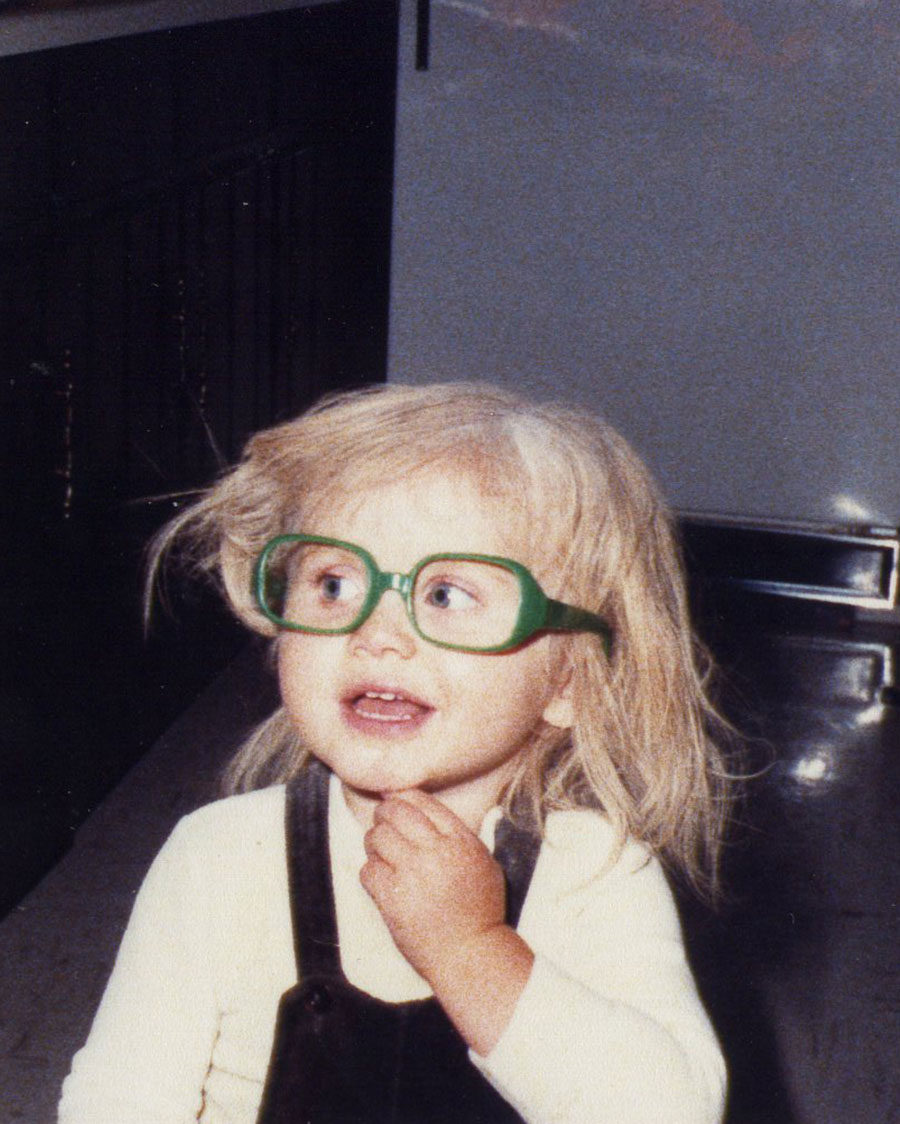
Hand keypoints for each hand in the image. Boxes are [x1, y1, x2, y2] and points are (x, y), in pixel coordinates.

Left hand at [360, 789, 506, 985]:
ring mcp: (412, 875)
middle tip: (382, 822)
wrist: (469, 954)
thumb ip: (459, 833)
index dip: (401, 797)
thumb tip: (427, 808)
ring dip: (374, 842)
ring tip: (382, 852)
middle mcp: (435, 852)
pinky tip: (381, 879)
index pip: (421, 801)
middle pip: (394, 813)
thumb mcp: (483, 862)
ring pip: (376, 838)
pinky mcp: (393, 899)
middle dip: (383, 814)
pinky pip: (368, 870)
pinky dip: (371, 871)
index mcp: (460, 841)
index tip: (393, 800)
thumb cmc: (479, 909)